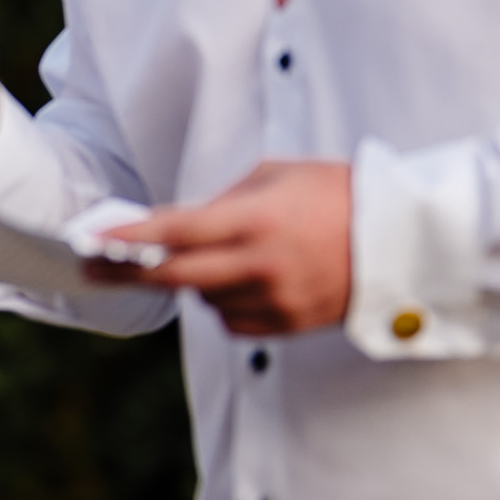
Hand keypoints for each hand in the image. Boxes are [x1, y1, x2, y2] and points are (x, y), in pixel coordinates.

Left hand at [93, 161, 352, 335]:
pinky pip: (232, 322)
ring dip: (191, 281)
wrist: (405, 239)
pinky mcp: (289, 324)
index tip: (95, 239)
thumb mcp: (277, 174)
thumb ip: (224, 199)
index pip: (176, 231)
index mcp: (257, 219)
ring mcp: (276, 299)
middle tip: (94, 269)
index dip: (130, 238)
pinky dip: (222, 302)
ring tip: (210, 257)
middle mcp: (261, 264)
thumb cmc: (339, 193)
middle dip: (127, 273)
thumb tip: (180, 223)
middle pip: (175, 276)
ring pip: (203, 299)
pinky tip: (236, 281)